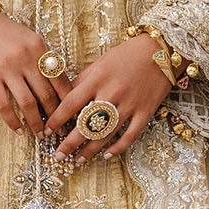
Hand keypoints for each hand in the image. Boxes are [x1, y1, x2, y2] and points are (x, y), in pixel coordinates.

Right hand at [0, 3, 72, 136]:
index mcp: (39, 47)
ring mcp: (7, 69)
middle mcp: (25, 58)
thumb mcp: (30, 39)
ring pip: (27, 103)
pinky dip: (13, 121)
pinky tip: (19, 130)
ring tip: (40, 134)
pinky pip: (5, 106)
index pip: (59, 78)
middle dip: (54, 115)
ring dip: (36, 123)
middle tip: (58, 129)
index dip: (67, 98)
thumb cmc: (5, 34)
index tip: (71, 113)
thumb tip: (57, 85)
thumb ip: (43, 59)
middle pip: (46, 93)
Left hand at [45, 34, 170, 162]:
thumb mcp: (100, 62)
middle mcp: (112, 92)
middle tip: (57, 156)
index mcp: (98, 78)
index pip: (70, 104)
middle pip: (85, 124)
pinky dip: (117, 148)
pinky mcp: (146, 111)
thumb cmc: (127, 55)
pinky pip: (130, 136)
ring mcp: (130, 104)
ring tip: (77, 160)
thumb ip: (82, 81)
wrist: (162, 48)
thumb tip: (62, 100)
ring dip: (89, 150)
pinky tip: (105, 155)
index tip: (46, 132)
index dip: (56, 120)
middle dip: (69, 143)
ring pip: (105, 134)